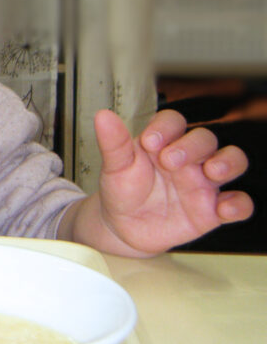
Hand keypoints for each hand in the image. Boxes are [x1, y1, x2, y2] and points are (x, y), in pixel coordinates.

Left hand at [93, 108, 251, 253]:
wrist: (122, 227)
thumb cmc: (123, 191)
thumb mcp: (115, 167)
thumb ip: (113, 143)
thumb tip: (103, 116)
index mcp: (163, 142)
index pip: (173, 122)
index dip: (166, 127)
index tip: (149, 142)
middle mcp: (188, 159)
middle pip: (205, 139)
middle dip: (192, 146)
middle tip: (168, 161)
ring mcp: (203, 183)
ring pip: (232, 162)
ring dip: (228, 163)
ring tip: (211, 171)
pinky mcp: (212, 210)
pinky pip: (239, 203)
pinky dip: (238, 204)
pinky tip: (223, 208)